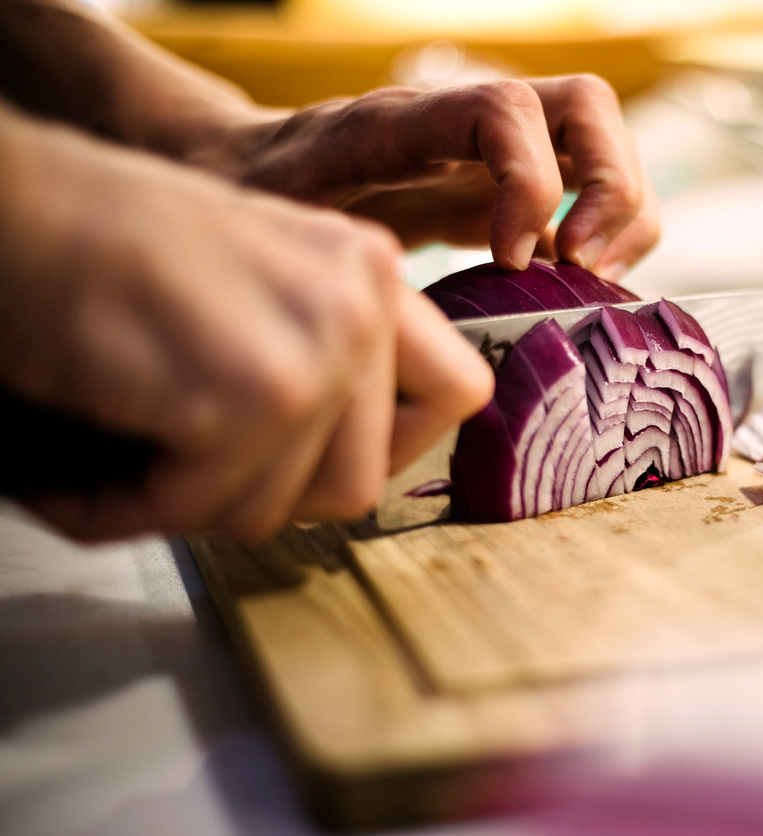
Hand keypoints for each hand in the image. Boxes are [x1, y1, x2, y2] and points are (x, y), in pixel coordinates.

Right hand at [0, 109, 492, 540]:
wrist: (11, 209)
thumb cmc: (105, 245)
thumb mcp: (259, 282)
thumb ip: (326, 353)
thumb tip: (366, 467)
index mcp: (371, 273)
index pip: (458, 393)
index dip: (393, 448)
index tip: (318, 457)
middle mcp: (364, 302)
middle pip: (361, 480)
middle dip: (263, 494)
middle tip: (186, 470)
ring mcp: (321, 347)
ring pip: (284, 508)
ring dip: (194, 504)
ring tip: (129, 461)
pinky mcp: (259, 395)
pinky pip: (209, 507)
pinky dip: (134, 507)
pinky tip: (89, 476)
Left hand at [212, 75, 659, 281]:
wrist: (244, 168)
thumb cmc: (252, 197)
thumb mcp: (275, 221)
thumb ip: (336, 250)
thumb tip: (400, 318)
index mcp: (404, 120)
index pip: (505, 109)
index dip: (532, 183)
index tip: (509, 259)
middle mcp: (464, 121)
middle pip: (586, 105)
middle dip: (612, 186)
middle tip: (583, 266)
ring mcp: (493, 150)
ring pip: (604, 142)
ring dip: (625, 213)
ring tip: (588, 280)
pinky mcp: (504, 186)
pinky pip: (590, 190)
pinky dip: (608, 236)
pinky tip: (573, 284)